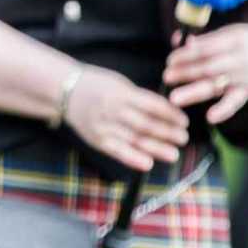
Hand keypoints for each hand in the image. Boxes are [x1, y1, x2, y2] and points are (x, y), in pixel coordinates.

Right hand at [63, 66, 190, 171]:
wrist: (64, 90)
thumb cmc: (96, 85)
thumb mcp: (119, 84)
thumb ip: (140, 98)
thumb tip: (167, 113)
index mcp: (121, 93)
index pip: (152, 106)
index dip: (170, 115)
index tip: (184, 122)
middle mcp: (112, 110)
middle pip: (145, 125)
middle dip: (167, 133)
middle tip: (183, 139)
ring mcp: (103, 126)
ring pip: (134, 140)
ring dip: (156, 148)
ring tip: (173, 154)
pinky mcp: (96, 139)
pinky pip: (117, 151)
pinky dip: (133, 158)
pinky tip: (148, 164)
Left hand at [164, 24, 247, 121]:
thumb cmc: (244, 41)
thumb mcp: (228, 33)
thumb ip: (204, 39)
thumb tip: (179, 40)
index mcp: (233, 41)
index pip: (206, 49)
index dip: (187, 55)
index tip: (171, 60)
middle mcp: (238, 60)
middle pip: (209, 68)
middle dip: (186, 73)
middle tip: (167, 76)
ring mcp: (242, 78)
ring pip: (216, 86)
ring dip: (194, 92)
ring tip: (174, 98)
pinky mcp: (246, 92)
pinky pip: (235, 102)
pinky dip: (224, 111)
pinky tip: (210, 117)